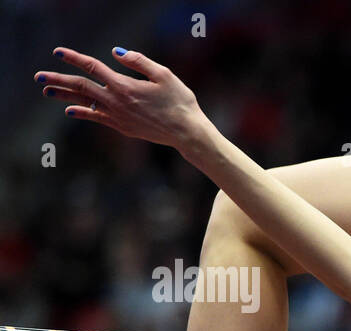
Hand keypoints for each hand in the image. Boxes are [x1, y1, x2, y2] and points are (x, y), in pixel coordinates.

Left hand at [35, 47, 205, 149]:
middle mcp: (117, 101)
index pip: (93, 67)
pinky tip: (70, 109)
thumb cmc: (180, 102)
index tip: (59, 52)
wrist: (187, 133)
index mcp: (125, 85)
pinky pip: (96, 118)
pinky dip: (82, 112)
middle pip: (81, 86)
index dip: (74, 58)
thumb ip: (139, 61)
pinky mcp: (123, 127)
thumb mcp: (164, 75)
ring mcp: (118, 116)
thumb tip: (116, 52)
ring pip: (85, 102)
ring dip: (64, 95)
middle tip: (39, 76)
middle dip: (58, 79)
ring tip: (47, 90)